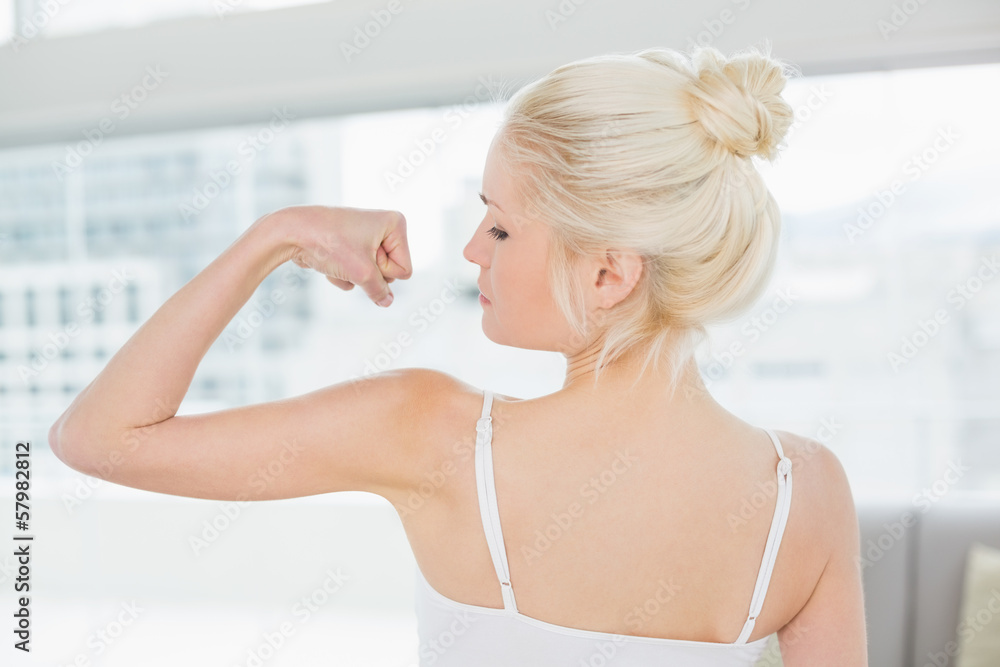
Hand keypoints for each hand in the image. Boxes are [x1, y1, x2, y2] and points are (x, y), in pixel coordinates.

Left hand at [277, 205, 412, 306]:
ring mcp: (365, 237)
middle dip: (369, 274)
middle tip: (350, 259)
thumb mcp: (362, 273)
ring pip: (370, 275)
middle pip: (389, 272)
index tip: (363, 257)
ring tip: (337, 259)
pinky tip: (327, 262)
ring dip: (353, 276)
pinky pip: (355, 272)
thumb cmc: (330, 244)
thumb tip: (386, 302)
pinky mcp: (348, 247)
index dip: (383, 272)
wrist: (291, 232)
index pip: (404, 270)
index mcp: (395, 223)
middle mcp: (382, 227)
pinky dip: (342, 274)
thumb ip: (379, 291)